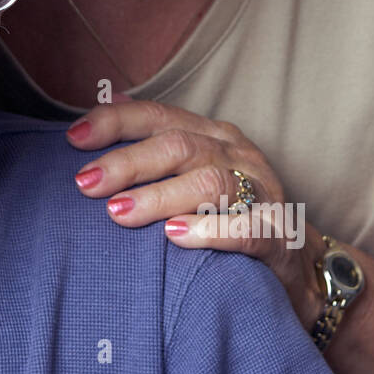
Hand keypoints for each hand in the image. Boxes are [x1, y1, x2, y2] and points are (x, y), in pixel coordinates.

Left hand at [67, 98, 320, 318]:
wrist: (300, 265)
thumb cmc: (232, 215)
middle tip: (85, 184)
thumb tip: (104, 107)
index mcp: (212, 136)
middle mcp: (237, 156)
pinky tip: (174, 237)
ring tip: (118, 213)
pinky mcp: (280, 235)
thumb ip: (156, 142)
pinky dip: (209, 230)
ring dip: (159, 196)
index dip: (115, 122)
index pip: (159, 117)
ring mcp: (262, 193)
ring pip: (209, 183)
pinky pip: (246, 228)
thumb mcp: (195, 171)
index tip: (73, 138)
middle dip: (127, 163)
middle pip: (178, 146)